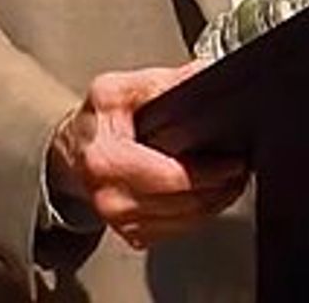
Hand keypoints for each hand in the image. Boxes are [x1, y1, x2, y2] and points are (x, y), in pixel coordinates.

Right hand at [47, 61, 247, 249]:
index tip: (234, 161)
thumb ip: (159, 82)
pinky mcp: (131, 235)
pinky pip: (176, 232)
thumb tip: (199, 74)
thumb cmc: (93, 122)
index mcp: (107, 160)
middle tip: (240, 168)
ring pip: (185, 223)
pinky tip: (207, 195)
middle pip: (184, 204)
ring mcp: (120, 222)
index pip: (171, 177)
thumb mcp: (118, 89)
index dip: (209, 172)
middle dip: (220, 187)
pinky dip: (197, 214)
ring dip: (214, 203)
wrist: (69, 153)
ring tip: (230, 180)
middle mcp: (112, 198)